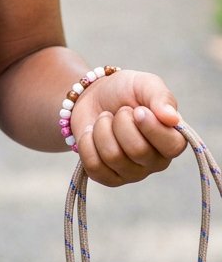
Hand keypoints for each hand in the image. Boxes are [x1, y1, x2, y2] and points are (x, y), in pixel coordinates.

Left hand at [70, 69, 186, 186]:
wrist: (92, 96)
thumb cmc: (124, 90)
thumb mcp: (144, 83)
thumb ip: (161, 96)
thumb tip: (173, 118)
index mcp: (172, 140)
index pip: (171, 146)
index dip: (150, 126)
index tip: (138, 110)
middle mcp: (156, 161)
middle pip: (137, 150)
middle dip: (121, 122)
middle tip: (119, 112)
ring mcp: (132, 173)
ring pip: (113, 157)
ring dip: (102, 128)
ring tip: (105, 119)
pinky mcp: (108, 178)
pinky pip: (94, 166)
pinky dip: (87, 142)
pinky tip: (92, 133)